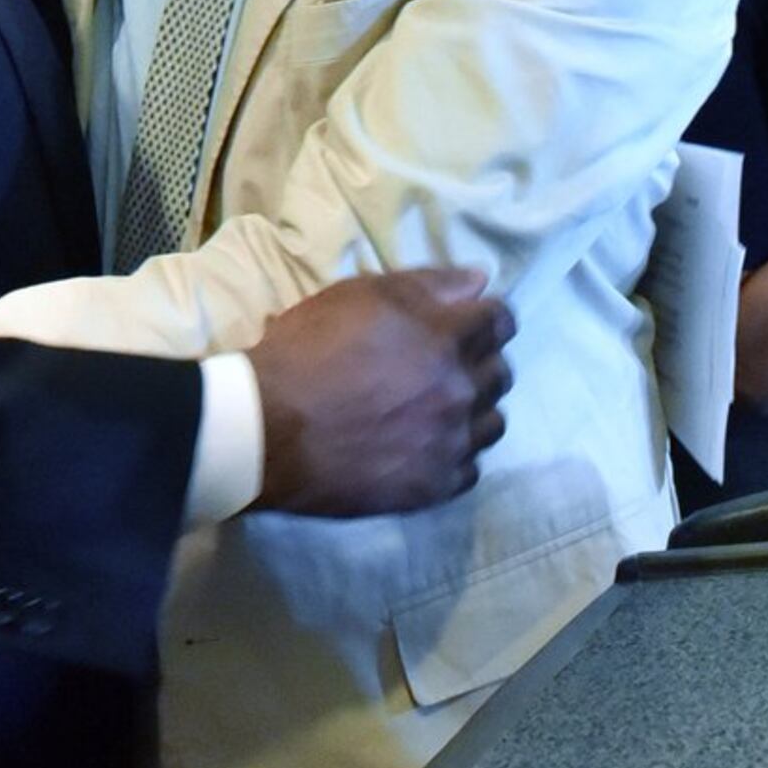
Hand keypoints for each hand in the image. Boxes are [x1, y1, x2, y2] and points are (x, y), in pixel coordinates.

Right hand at [250, 270, 514, 516]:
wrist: (265, 429)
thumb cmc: (306, 351)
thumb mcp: (359, 296)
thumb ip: (428, 285)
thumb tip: (480, 281)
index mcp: (447, 339)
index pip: (502, 321)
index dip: (486, 317)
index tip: (466, 323)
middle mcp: (460, 391)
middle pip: (501, 372)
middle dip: (479, 362)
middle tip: (442, 366)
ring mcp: (450, 443)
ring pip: (492, 423)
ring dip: (473, 411)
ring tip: (437, 409)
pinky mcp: (433, 487)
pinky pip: (470, 468)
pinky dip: (454, 455)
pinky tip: (426, 447)